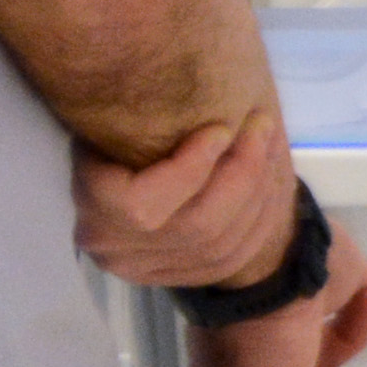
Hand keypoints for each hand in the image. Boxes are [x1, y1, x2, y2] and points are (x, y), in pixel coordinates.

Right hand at [78, 109, 297, 291]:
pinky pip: (240, 253)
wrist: (106, 190)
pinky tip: (271, 177)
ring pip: (225, 241)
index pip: (143, 207)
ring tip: (269, 142)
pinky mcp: (187, 276)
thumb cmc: (105, 142)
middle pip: (198, 225)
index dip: (191, 168)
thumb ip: (132, 125)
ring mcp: (156, 272)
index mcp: (95, 217)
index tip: (220, 128)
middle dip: (241, 173)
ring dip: (260, 189)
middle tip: (260, 127)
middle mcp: (121, 255)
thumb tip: (166, 90)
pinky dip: (264, 213)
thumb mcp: (105, 131)